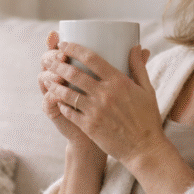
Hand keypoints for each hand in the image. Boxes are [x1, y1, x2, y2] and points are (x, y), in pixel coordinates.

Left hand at [44, 38, 163, 165]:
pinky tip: (56, 99)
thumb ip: (138, 67)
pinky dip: (61, 104)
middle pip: (74, 73)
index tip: (63, 44)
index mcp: (119, 82)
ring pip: (67, 93)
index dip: (74, 49)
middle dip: (57, 64)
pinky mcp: (89, 126)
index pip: (91, 58)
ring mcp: (95, 111)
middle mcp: (105, 94)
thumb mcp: (147, 90)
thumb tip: (135, 46)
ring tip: (46, 78)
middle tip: (48, 59)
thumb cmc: (147, 118)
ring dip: (54, 84)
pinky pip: (69, 111)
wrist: (144, 149)